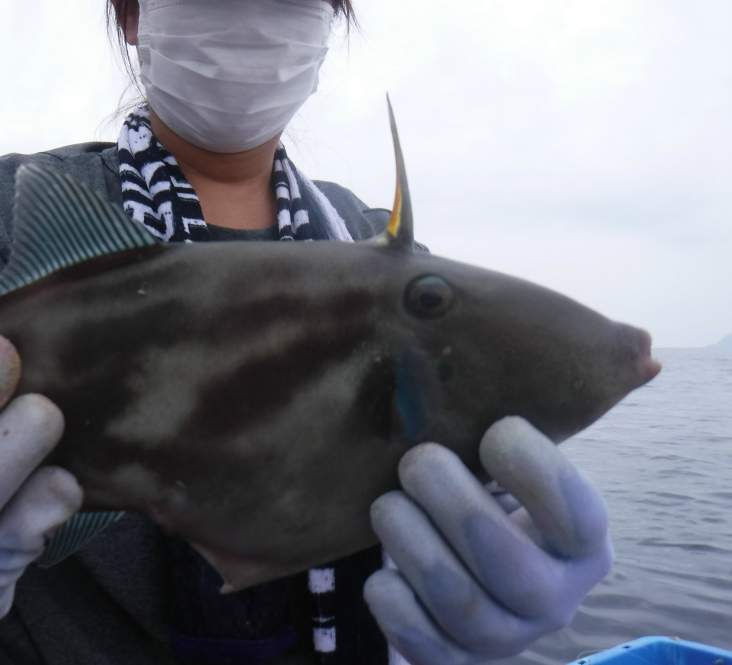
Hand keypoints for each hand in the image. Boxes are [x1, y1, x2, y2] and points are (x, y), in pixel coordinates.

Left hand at [364, 416, 611, 664]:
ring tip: (388, 503)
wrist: (468, 563)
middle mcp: (556, 598)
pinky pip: (423, 645)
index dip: (535, 468)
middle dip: (452, 502)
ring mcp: (508, 636)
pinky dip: (393, 602)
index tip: (494, 429)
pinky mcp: (456, 660)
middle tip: (417, 460)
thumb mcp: (510, 457)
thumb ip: (522, 414)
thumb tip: (561, 332)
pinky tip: (380, 571)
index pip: (579, 513)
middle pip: (507, 563)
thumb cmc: (485, 487)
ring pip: (460, 601)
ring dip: (411, 542)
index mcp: (583, 542)